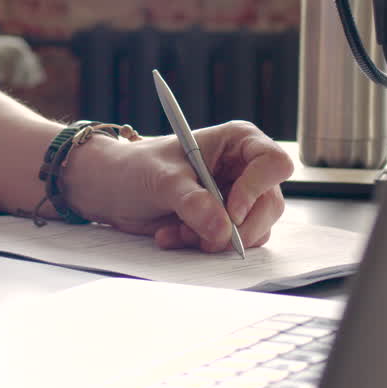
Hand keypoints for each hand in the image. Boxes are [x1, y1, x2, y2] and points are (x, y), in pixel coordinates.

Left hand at [66, 121, 291, 252]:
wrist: (112, 189)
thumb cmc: (137, 168)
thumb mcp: (163, 180)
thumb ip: (193, 203)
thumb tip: (222, 230)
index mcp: (238, 141)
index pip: (274, 162)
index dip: (257, 188)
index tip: (231, 211)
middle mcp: (245, 169)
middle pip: (270, 204)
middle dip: (236, 228)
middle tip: (203, 237)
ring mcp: (238, 198)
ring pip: (255, 230)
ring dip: (215, 240)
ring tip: (178, 231)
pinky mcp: (225, 222)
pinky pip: (232, 243)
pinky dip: (203, 245)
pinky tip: (174, 235)